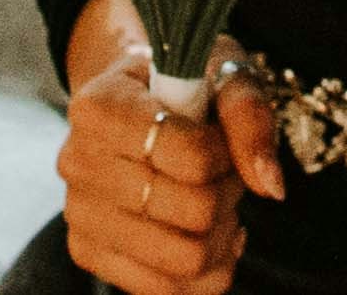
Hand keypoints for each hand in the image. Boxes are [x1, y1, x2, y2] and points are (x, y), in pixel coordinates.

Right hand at [56, 0, 286, 291]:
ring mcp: (79, 212)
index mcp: (98, 105)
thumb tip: (270, 186)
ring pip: (184, 260)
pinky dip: (207, 269)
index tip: (219, 137)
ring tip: (216, 203)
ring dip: (220, 233)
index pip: (191, 156)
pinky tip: (207, 234)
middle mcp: (76, 160)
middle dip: (227, 193)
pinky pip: (167, 289)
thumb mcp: (225, 73)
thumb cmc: (184, 85)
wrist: (137, 99)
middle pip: (194, 211)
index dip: (226, 153)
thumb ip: (250, 117)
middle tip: (222, 172)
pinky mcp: (88, 252)